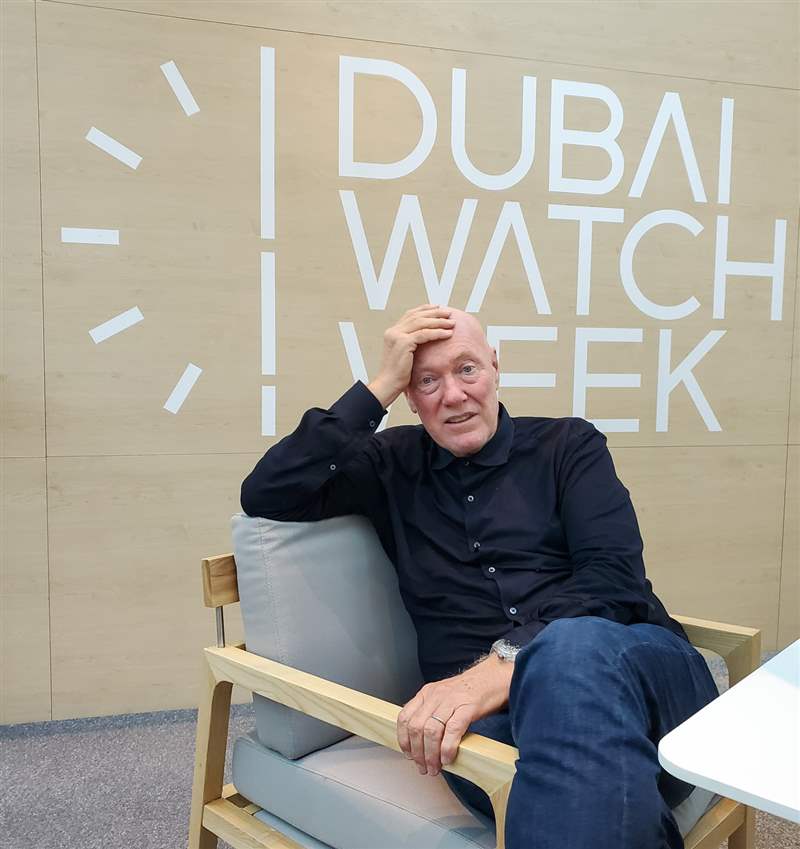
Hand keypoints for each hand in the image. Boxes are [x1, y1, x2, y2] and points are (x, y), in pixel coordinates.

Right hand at [367, 304, 454, 407]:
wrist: (388, 384)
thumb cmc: (398, 374)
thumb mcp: (404, 354)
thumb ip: (411, 343)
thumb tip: (426, 337)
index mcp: (392, 332)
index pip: (410, 314)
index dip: (425, 309)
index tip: (437, 307)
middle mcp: (393, 331)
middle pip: (417, 316)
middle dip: (435, 313)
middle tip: (449, 313)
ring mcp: (397, 336)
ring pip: (422, 323)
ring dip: (439, 322)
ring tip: (452, 323)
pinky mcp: (403, 343)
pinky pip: (424, 334)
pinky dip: (437, 332)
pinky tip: (447, 333)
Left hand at [396, 654, 512, 776]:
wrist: (494, 677)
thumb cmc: (470, 691)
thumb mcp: (444, 697)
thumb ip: (431, 714)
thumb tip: (422, 743)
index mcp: (427, 693)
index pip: (404, 717)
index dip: (404, 740)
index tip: (409, 755)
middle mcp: (436, 695)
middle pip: (416, 727)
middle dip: (418, 752)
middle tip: (423, 767)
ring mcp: (451, 700)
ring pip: (431, 730)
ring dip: (431, 754)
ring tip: (435, 767)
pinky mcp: (468, 707)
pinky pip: (452, 730)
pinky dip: (447, 748)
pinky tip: (447, 758)